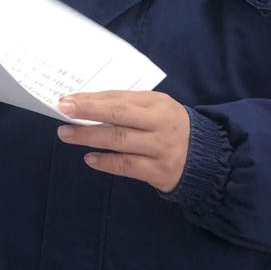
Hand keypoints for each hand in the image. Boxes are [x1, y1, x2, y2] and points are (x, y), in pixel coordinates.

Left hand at [57, 91, 189, 192]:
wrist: (207, 158)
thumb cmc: (171, 128)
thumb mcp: (157, 109)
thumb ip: (129, 106)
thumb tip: (88, 105)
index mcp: (158, 103)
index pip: (119, 98)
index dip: (92, 99)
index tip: (67, 99)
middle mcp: (160, 123)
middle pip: (119, 115)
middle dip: (88, 112)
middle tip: (63, 111)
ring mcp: (160, 148)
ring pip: (119, 141)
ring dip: (89, 137)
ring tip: (67, 134)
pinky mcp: (159, 171)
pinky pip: (127, 166)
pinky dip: (106, 162)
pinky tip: (89, 158)